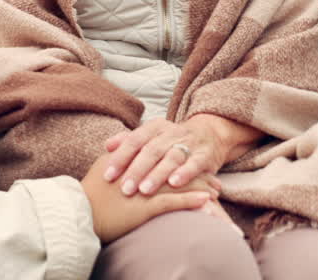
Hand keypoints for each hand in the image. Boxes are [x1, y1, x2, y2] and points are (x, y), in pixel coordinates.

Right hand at [80, 152, 214, 242]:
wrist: (79, 213)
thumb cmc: (90, 193)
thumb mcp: (104, 165)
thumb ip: (116, 153)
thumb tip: (119, 144)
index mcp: (131, 158)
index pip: (163, 155)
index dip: (181, 160)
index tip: (196, 167)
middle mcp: (140, 170)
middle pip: (175, 167)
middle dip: (197, 174)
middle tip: (215, 181)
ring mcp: (143, 188)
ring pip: (178, 184)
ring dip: (200, 187)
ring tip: (217, 192)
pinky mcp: (145, 206)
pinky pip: (172, 202)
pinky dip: (191, 201)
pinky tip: (206, 202)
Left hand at [102, 117, 226, 197]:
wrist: (210, 135)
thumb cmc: (172, 142)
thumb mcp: (152, 138)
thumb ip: (129, 141)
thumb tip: (107, 146)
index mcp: (154, 127)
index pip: (133, 140)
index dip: (120, 158)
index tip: (108, 176)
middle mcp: (171, 132)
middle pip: (151, 150)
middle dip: (136, 170)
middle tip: (124, 189)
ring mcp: (189, 143)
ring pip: (171, 157)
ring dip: (157, 174)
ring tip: (145, 190)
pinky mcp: (205, 155)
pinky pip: (194, 163)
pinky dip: (185, 173)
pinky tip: (174, 184)